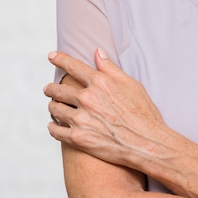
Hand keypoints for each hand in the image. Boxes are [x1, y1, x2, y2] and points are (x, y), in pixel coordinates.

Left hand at [44, 49, 164, 167]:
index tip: (51, 56)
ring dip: (53, 107)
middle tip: (49, 89)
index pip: (73, 67)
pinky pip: (55, 130)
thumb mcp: (132, 85)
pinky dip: (53, 127)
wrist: (148, 145)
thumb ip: (111, 69)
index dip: (60, 59)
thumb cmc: (144, 114)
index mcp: (100, 83)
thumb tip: (98, 52)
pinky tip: (55, 126)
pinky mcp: (78, 138)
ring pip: (55, 108)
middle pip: (58, 89)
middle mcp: (87, 98)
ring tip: (54, 107)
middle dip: (51, 88)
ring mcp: (81, 119)